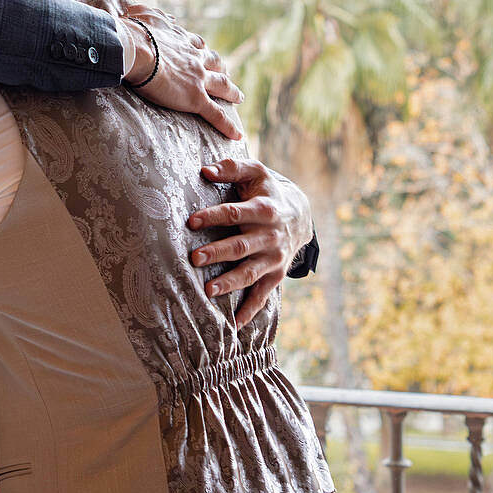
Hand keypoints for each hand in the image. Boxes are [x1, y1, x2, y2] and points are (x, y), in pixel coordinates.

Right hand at [121, 4, 243, 139]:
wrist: (135, 49)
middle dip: (221, 68)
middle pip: (215, 63)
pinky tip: (237, 135)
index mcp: (183, 41)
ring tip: (239, 97)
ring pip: (222, 86)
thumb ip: (152, 15)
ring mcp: (199, 79)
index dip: (201, 50)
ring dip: (232, 92)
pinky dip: (228, 125)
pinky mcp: (196, 99)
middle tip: (226, 73)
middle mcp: (195, 58)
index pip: (197, 45)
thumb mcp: (145, 16)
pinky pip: (215, 115)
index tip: (203, 52)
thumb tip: (150, 13)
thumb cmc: (135, 33)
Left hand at [187, 159, 317, 327]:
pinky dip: (249, 311)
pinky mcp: (274, 275)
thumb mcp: (255, 172)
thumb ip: (231, 168)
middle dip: (218, 253)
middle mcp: (271, 237)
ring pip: (250, 273)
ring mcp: (274, 259)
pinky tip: (235, 324)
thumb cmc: (267, 191)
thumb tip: (204, 170)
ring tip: (208, 291)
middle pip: (241, 246)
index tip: (192, 221)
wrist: (300, 214)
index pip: (236, 213)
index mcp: (265, 210)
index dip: (214, 216)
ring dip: (230, 283)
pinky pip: (262, 296)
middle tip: (195, 258)